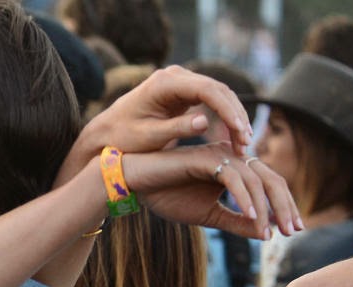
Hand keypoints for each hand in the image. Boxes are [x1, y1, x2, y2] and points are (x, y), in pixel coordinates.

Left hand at [60, 65, 255, 183]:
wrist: (105, 134)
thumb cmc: (122, 139)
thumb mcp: (148, 137)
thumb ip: (175, 129)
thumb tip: (205, 122)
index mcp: (165, 83)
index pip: (207, 90)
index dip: (228, 111)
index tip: (240, 132)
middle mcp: (175, 76)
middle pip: (217, 90)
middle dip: (235, 116)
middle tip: (247, 142)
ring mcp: (180, 82)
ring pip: (217, 96)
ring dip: (232, 118)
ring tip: (243, 144)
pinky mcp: (183, 93)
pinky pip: (210, 103)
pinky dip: (222, 119)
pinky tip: (232, 139)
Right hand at [124, 143, 300, 239]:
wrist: (137, 185)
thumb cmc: (168, 196)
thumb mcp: (209, 216)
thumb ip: (237, 222)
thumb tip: (266, 235)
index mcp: (237, 168)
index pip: (270, 186)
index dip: (285, 207)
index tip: (292, 231)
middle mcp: (234, 157)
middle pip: (271, 180)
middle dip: (284, 206)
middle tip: (292, 231)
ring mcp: (221, 155)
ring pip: (256, 181)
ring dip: (265, 209)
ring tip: (268, 232)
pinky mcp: (207, 159)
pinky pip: (234, 179)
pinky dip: (244, 199)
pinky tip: (250, 217)